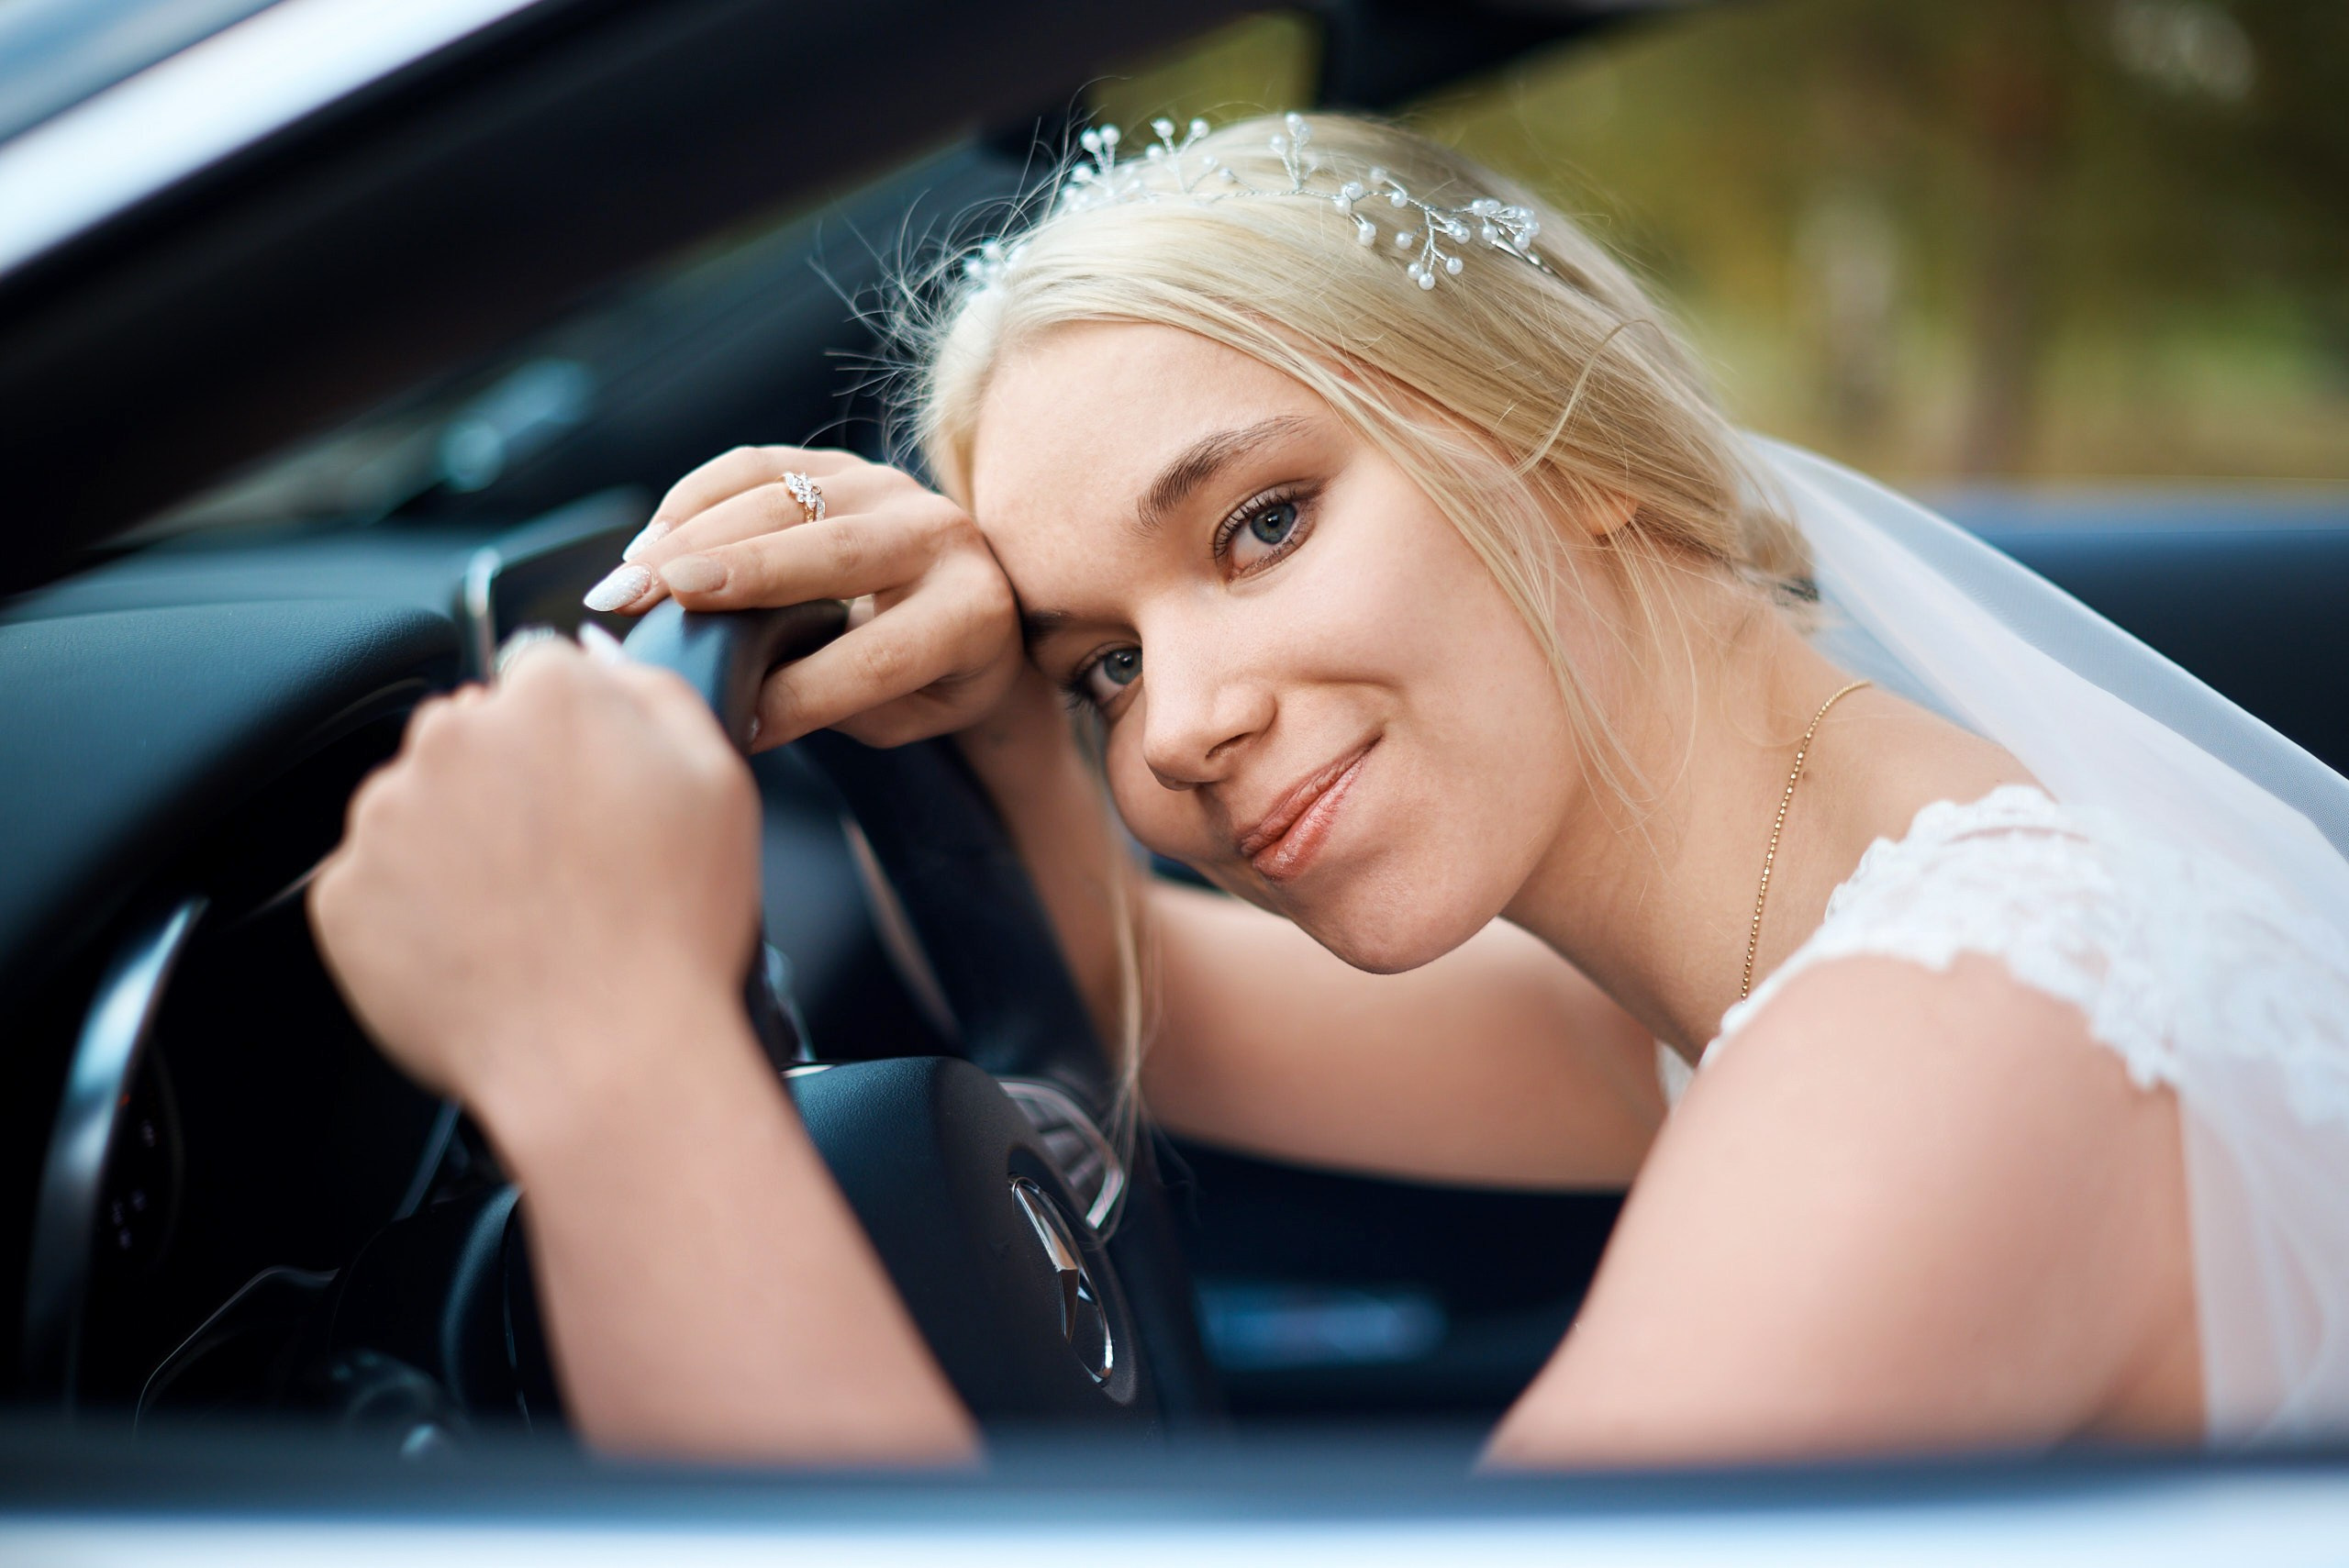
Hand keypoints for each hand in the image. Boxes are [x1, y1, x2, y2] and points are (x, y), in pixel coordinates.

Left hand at [307, 639, 762, 1121]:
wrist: (605, 1059)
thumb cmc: (674, 931)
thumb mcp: (718, 780)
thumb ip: (654, 690)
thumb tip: (596, 653)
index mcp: (550, 695)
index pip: (541, 676)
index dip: (574, 739)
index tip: (592, 794)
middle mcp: (453, 736)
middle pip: (472, 735)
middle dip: (508, 785)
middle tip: (568, 867)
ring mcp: (387, 816)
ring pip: (418, 806)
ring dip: (459, 844)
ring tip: (528, 918)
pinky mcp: (343, 894)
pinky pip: (376, 885)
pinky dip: (416, 912)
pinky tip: (482, 949)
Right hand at [585, 446, 1021, 748]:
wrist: (976, 600)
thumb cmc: (934, 675)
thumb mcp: (911, 710)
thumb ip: (843, 704)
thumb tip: (742, 702)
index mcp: (969, 611)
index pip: (881, 656)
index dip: (804, 695)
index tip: (737, 725)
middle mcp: (938, 535)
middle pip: (833, 553)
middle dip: (738, 574)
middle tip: (653, 601)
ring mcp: (888, 486)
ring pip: (783, 498)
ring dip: (692, 537)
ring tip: (625, 584)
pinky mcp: (841, 462)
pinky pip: (757, 466)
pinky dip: (693, 500)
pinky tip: (647, 547)